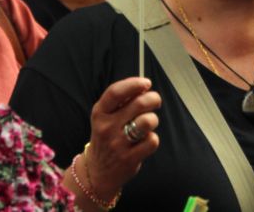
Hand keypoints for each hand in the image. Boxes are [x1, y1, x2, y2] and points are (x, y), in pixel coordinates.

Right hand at [83, 77, 160, 200]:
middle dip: (153, 98)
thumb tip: (143, 87)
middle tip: (155, 101)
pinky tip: (144, 141)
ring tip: (148, 123)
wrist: (98, 171)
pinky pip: (152, 140)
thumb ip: (120, 102)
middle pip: (138, 104)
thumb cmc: (106, 137)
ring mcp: (118, 144)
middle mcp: (107, 127)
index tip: (145, 83)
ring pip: (148, 121)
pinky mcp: (129, 158)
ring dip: (153, 119)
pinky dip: (152, 139)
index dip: (133, 84)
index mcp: (99, 113)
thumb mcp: (104, 117)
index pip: (116, 92)